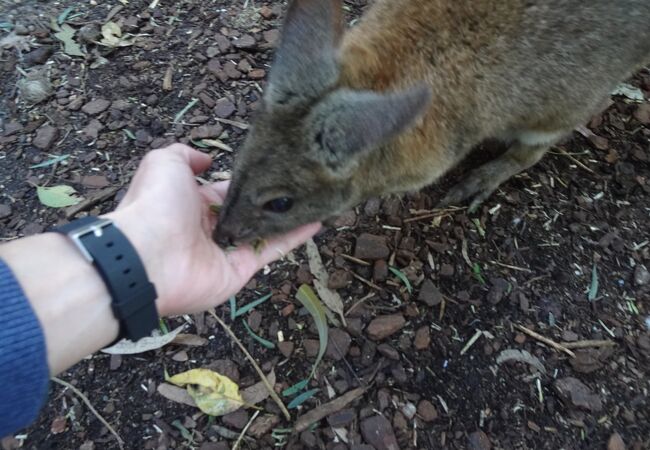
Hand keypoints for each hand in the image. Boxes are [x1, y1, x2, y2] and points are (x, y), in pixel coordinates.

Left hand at [106, 144, 319, 316]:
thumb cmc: (156, 205)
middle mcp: (211, 228)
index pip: (227, 189)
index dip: (248, 179)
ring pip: (264, 231)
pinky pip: (270, 251)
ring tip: (316, 199)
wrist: (147, 256)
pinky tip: (316, 221)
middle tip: (302, 181)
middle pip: (249, 211)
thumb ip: (186, 155)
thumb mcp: (164, 163)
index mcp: (193, 203)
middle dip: (272, 198)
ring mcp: (227, 251)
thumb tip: (208, 161)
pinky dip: (294, 238)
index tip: (274, 166)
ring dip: (288, 217)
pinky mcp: (240, 270)